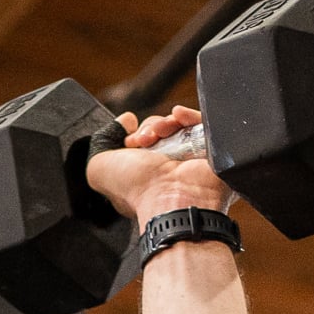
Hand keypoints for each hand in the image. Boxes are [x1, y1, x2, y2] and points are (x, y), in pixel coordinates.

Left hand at [83, 105, 233, 224]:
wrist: (174, 198)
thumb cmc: (137, 190)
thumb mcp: (99, 168)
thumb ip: (102, 141)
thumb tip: (126, 120)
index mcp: (146, 177)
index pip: (142, 145)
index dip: (134, 136)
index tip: (130, 142)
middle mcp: (170, 169)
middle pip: (161, 131)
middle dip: (150, 127)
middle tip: (146, 140)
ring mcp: (192, 160)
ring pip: (179, 126)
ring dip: (166, 122)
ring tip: (161, 132)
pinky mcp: (213, 152)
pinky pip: (202, 124)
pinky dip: (188, 115)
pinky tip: (178, 115)